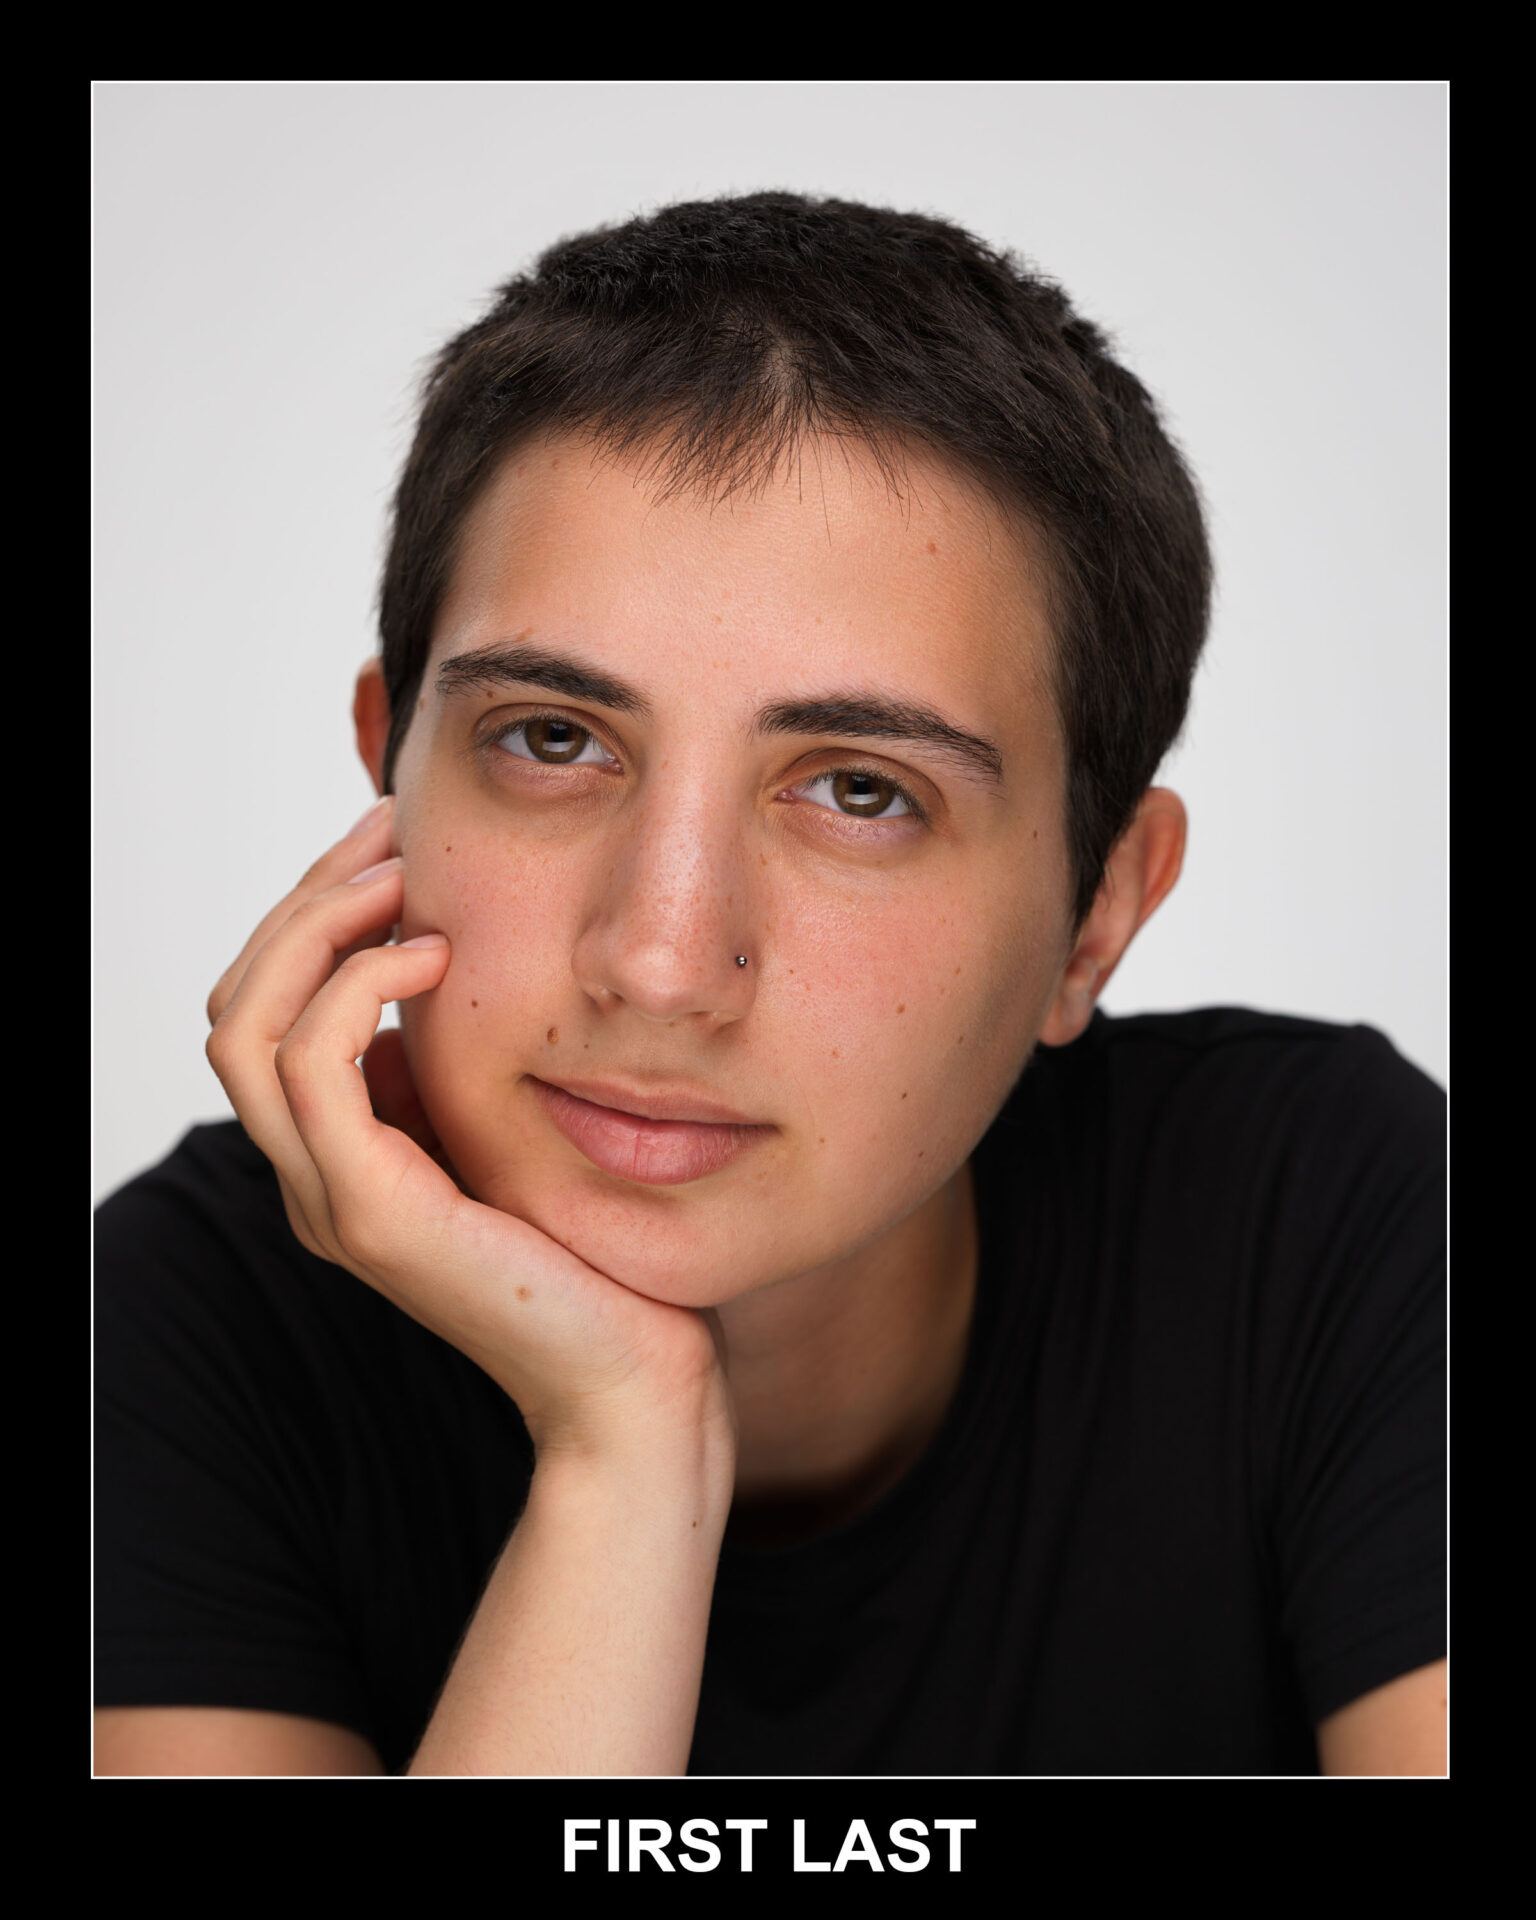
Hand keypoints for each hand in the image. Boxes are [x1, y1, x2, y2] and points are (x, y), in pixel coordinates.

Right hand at [205, 797, 733, 1462]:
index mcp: (341, 1151)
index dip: (314, 911)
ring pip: (246, 1024)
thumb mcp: (515, 1118)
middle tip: (388, 834)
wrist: (639, 1368)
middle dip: (306, 899)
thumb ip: (461, 1056)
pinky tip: (432, 953)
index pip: (266, 1006)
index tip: (392, 843)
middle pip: (238, 1002)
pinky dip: (353, 986)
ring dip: (315, 925)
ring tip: (401, 878)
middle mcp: (314, 1175)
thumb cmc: (599, 1241)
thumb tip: (446, 945)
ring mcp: (330, 1199)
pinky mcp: (370, 1215)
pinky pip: (311, 1066)